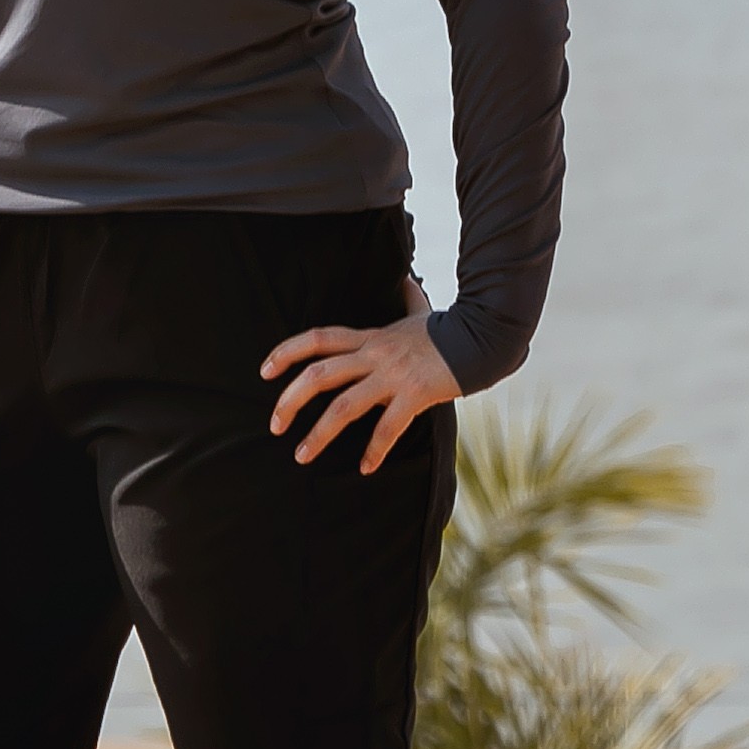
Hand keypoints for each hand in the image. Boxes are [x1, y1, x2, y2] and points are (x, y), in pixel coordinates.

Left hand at [264, 289, 461, 474]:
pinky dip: (374, 451)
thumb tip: (406, 279)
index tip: (265, 371)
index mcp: (370, 337)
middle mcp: (375, 354)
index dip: (286, 352)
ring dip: (319, 434)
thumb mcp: (421, 312)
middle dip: (290, 400)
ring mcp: (393, 375)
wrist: (483, 337)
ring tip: (301, 456)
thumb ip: (408, 298)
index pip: (318, 339)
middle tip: (274, 425)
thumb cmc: (449, 329)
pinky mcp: (415, 394)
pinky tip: (365, 468)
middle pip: (320, 374)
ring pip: (344, 406)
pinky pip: (388, 427)